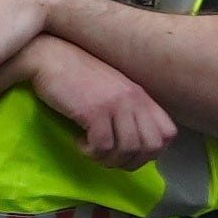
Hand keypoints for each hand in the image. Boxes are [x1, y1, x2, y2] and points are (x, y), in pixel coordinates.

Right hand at [39, 50, 184, 162]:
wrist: (49, 56)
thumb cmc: (76, 74)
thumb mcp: (112, 89)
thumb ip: (127, 109)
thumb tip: (130, 141)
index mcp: (142, 96)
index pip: (167, 134)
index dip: (151, 151)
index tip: (129, 152)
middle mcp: (134, 101)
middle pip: (151, 147)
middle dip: (131, 161)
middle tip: (109, 158)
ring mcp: (115, 106)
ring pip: (127, 149)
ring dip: (108, 159)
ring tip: (92, 152)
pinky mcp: (94, 112)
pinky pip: (102, 146)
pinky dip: (91, 152)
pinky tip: (79, 142)